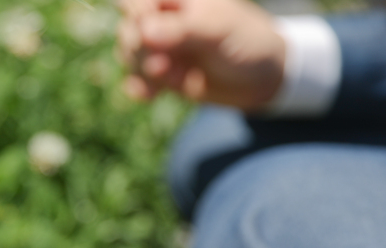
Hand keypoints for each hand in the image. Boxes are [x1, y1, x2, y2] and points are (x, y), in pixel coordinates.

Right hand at [117, 0, 285, 109]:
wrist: (261, 80)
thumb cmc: (247, 42)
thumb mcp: (218, 32)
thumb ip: (181, 30)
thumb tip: (144, 32)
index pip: (137, 1)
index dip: (137, 17)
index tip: (148, 36)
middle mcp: (165, 19)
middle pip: (128, 28)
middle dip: (139, 49)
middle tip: (163, 65)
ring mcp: (161, 46)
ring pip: (129, 54)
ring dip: (142, 70)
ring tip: (171, 78)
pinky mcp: (161, 73)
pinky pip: (134, 77)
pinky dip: (138, 87)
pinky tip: (150, 96)